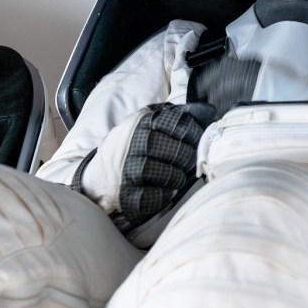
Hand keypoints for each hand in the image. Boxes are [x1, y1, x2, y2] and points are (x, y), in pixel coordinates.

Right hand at [110, 101, 217, 228]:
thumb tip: (209, 110)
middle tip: (188, 162)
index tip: (196, 140)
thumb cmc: (132, 148)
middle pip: (173, 149)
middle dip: (186, 157)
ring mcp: (127, 170)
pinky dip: (163, 195)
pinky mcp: (125, 194)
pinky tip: (165, 190)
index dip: (192, 132)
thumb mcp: (149, 123)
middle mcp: (132, 144)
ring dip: (177, 176)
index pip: (176, 123)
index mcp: (141, 123)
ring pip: (165, 173)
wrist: (97, 176)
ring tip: (176, 176)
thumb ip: (178, 116)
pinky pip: (153, 196)